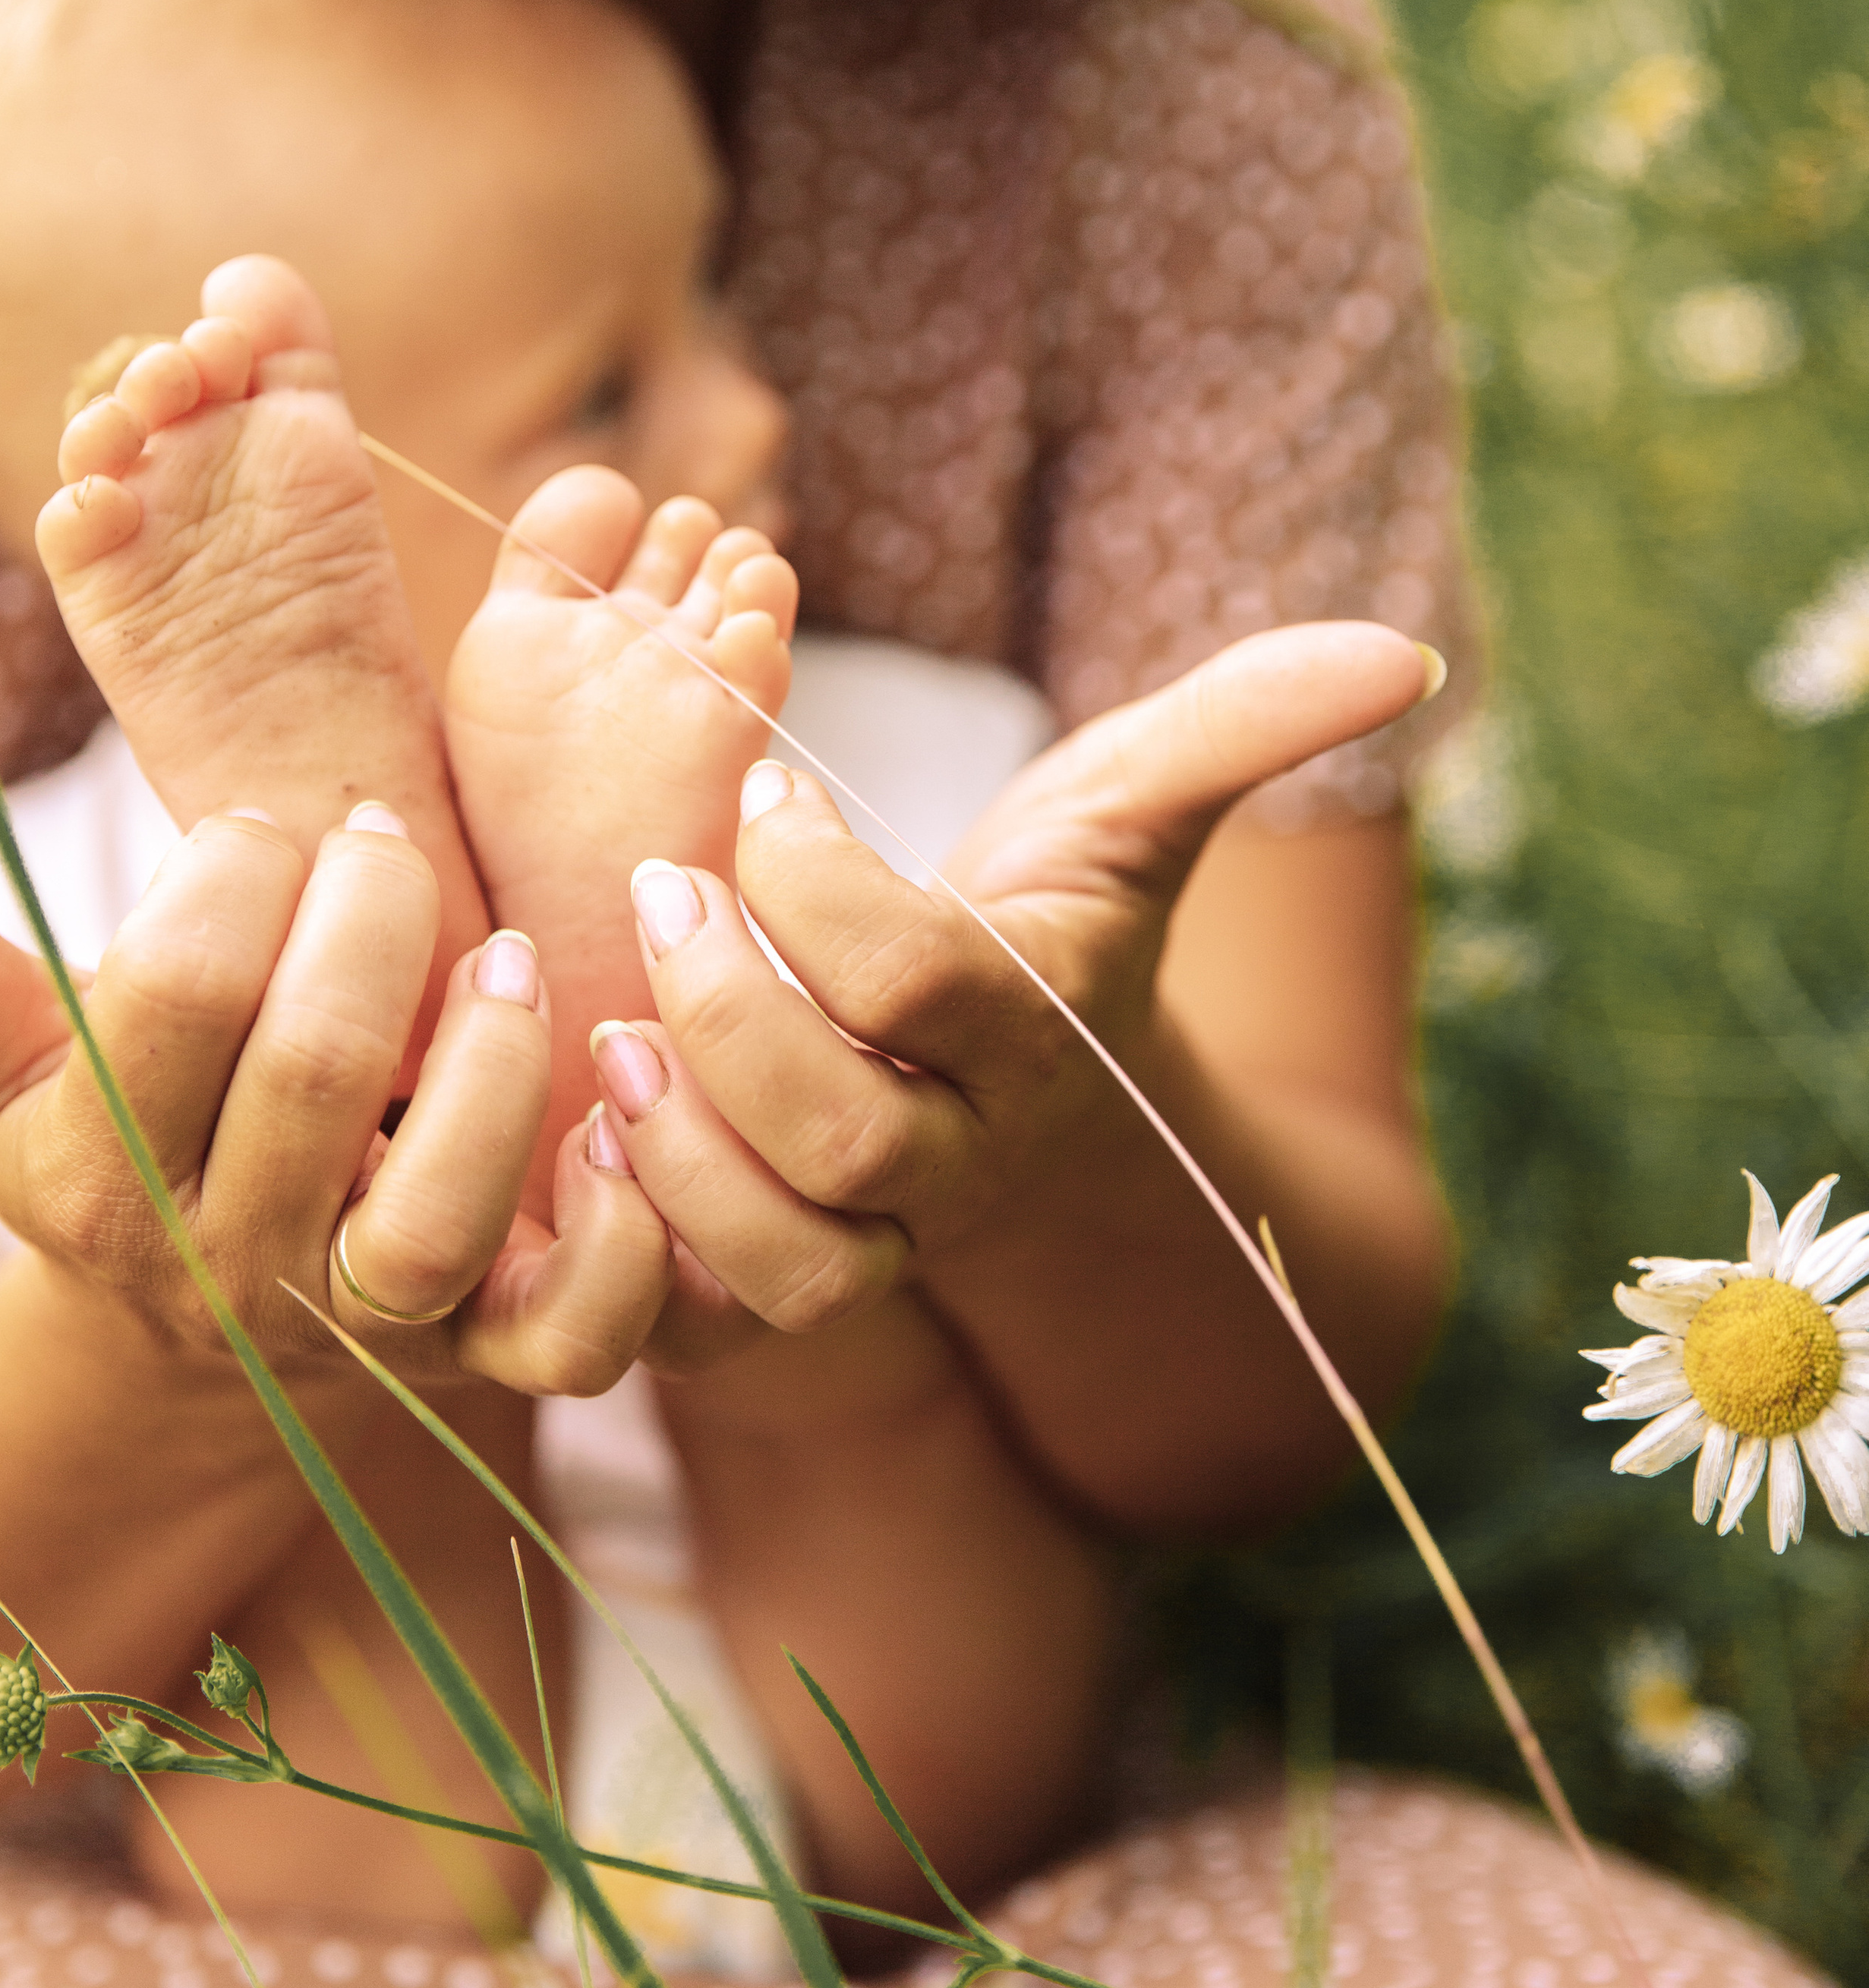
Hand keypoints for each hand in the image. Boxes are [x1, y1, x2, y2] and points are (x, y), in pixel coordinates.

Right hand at [0, 804, 674, 1392]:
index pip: (178, 995)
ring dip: (493, 1059)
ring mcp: (371, 1326)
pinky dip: (621, 1241)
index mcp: (105, 1174)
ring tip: (509, 956)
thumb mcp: (7, 1070)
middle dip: (370, 918)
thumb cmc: (118, 1142)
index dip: (237, 877)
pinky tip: (615, 1120)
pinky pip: (575, 1338)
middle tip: (390, 839)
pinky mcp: (495, 1356)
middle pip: (317, 1072)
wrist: (195, 1335)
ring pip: (437, 1216)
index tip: (262, 835)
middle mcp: (234, 1261)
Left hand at [584, 621, 1435, 1332]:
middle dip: (737, 1013)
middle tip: (660, 893)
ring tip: (613, 1037)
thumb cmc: (1062, 936)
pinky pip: (707, 1336)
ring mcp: (883, 1249)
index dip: (824, 886)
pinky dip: (639, 1253)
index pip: (924, 982)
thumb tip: (1394, 651)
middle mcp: (967, 1162)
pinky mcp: (782, 1304)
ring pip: (790, 1265)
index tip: (768, 786)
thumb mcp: (1136, 816)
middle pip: (853, 1138)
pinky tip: (594, 1132)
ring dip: (683, 1153)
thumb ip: (1243, 725)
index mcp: (1039, 1036)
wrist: (1043, 1128)